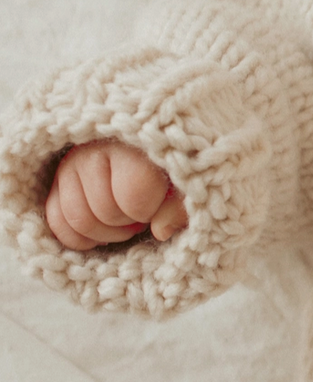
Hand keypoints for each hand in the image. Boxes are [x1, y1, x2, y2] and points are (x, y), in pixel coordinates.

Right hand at [45, 140, 186, 250]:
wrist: (146, 143)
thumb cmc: (170, 164)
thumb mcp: (186, 180)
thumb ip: (180, 205)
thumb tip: (162, 231)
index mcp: (135, 143)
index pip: (134, 196)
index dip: (148, 212)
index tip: (157, 205)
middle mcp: (96, 150)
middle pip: (105, 212)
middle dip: (128, 225)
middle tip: (142, 216)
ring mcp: (71, 165)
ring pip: (78, 221)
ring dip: (105, 234)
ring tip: (125, 220)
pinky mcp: (56, 181)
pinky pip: (57, 223)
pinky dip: (80, 238)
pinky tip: (102, 233)